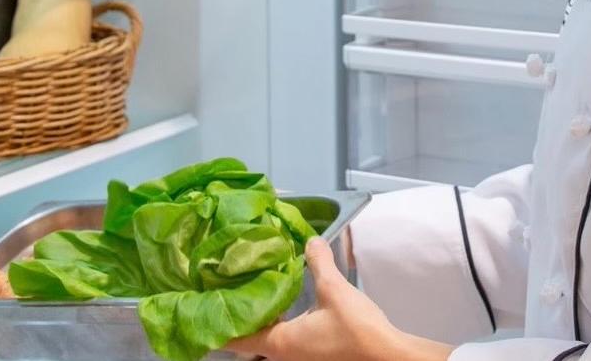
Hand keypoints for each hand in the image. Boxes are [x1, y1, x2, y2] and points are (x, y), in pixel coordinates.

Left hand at [225, 236, 452, 360]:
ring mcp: (300, 357)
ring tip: (257, 291)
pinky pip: (285, 339)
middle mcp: (284, 354)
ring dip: (261, 318)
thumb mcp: (334, 290)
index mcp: (280, 342)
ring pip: (269, 338)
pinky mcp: (314, 355)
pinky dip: (279, 322)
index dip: (218, 323)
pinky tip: (288, 304)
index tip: (205, 304)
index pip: (236, 338)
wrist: (385, 355)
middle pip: (250, 339)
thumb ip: (319, 263)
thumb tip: (310, 241)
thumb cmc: (355, 329)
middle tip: (231, 288)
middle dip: (239, 316)